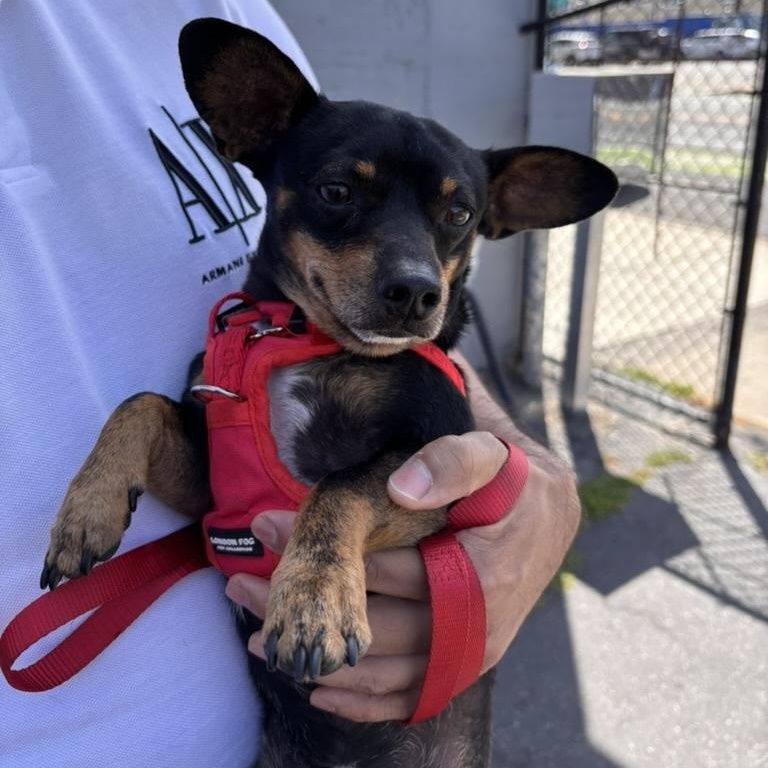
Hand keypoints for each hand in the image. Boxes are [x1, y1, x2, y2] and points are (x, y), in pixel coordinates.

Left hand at [224, 431, 579, 722]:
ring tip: (258, 638)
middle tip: (245, 589)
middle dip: (305, 610)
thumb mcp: (490, 456)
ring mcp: (466, 654)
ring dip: (318, 659)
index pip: (387, 574)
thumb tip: (399, 489)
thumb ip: (451, 464)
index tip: (272, 530)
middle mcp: (473, 630)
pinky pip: (408, 697)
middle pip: (374, 629)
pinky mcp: (461, 665)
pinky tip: (319, 692)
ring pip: (383, 671)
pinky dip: (362, 701)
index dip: (328, 559)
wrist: (549, 518)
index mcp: (478, 577)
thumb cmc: (512, 485)